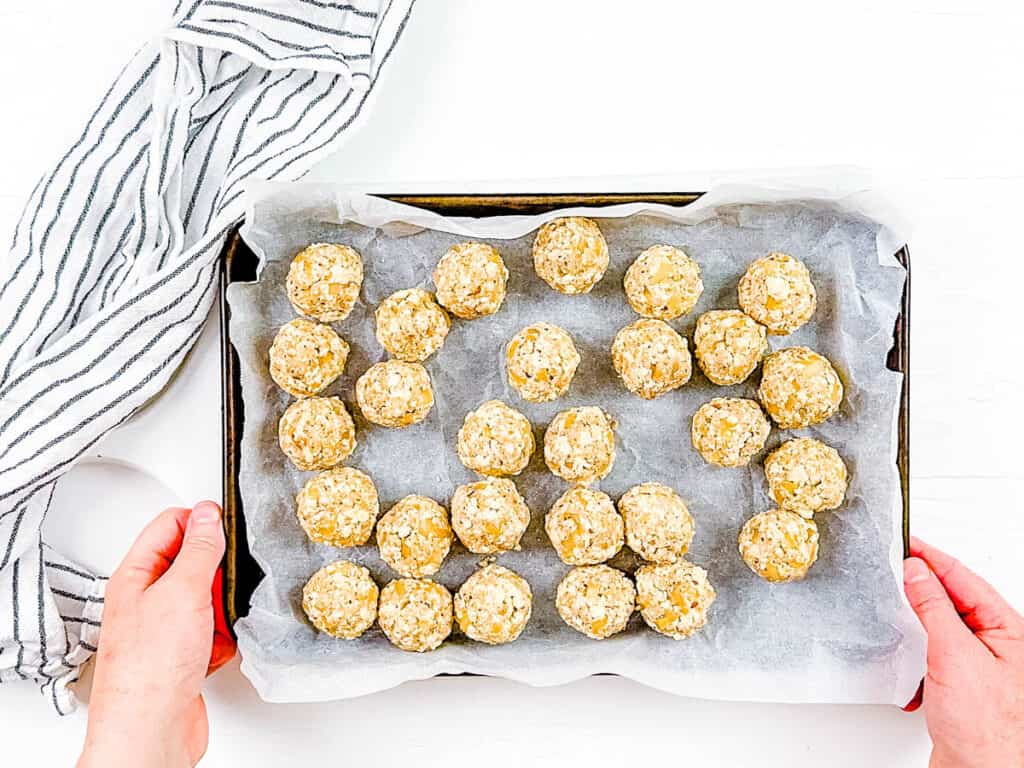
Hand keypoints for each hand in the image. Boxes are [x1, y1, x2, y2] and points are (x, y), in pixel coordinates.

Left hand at [78, 502, 235, 767]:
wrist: (150, 731)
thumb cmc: (150, 668)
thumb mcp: (182, 591)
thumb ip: (198, 550)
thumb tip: (208, 515)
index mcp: (135, 576)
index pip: (169, 526)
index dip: (200, 520)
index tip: (227, 524)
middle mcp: (146, 601)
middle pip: (189, 562)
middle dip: (216, 569)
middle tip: (227, 574)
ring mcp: (164, 630)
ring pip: (205, 599)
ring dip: (223, 606)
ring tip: (224, 615)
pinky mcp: (183, 657)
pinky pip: (213, 632)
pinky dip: (224, 636)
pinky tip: (221, 645)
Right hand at [903, 537, 1023, 766]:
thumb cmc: (986, 728)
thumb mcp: (955, 655)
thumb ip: (934, 609)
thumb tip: (917, 573)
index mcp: (1007, 629)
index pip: (964, 578)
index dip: (933, 558)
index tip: (905, 543)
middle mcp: (997, 645)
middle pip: (953, 600)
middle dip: (921, 589)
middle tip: (893, 572)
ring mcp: (979, 666)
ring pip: (940, 628)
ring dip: (915, 627)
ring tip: (897, 619)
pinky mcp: (960, 686)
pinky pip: (931, 655)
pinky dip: (914, 658)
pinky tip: (907, 664)